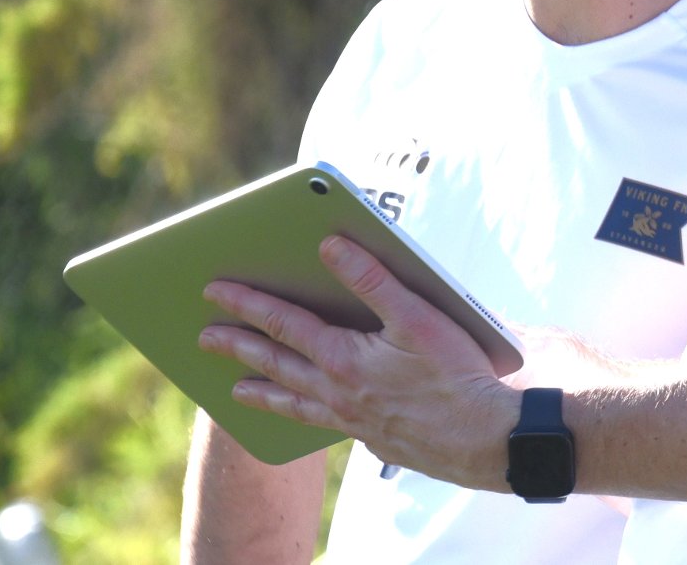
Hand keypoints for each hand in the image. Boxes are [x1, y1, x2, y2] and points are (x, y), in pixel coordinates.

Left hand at [199, 236, 521, 488]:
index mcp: (343, 358)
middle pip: (276, 364)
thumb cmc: (455, 375)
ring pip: (293, 402)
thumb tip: (330, 246)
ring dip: (262, 391)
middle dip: (238, 347)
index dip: (247, 304)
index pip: (282, 324)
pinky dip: (300, 415)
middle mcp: (336, 392)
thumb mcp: (417, 316)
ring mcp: (350, 419)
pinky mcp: (372, 437)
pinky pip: (320, 423)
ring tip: (236, 390)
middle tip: (204, 337)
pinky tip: (306, 413)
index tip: (214, 291)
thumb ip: (372, 279)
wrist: (482, 439)